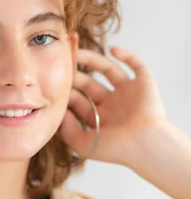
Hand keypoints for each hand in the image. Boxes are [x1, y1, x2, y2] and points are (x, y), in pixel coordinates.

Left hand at [59, 46, 166, 166]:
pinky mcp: (144, 84)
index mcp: (100, 119)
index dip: (66, 91)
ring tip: (76, 51)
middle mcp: (113, 104)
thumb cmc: (117, 149)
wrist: (145, 144)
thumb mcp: (83, 145)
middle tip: (61, 64)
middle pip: (89, 84)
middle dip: (74, 74)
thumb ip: (67, 131)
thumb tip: (60, 113)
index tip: (53, 83)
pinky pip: (136, 64)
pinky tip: (112, 49)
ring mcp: (128, 93)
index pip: (79, 101)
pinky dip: (127, 55)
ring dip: (92, 59)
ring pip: (108, 70)